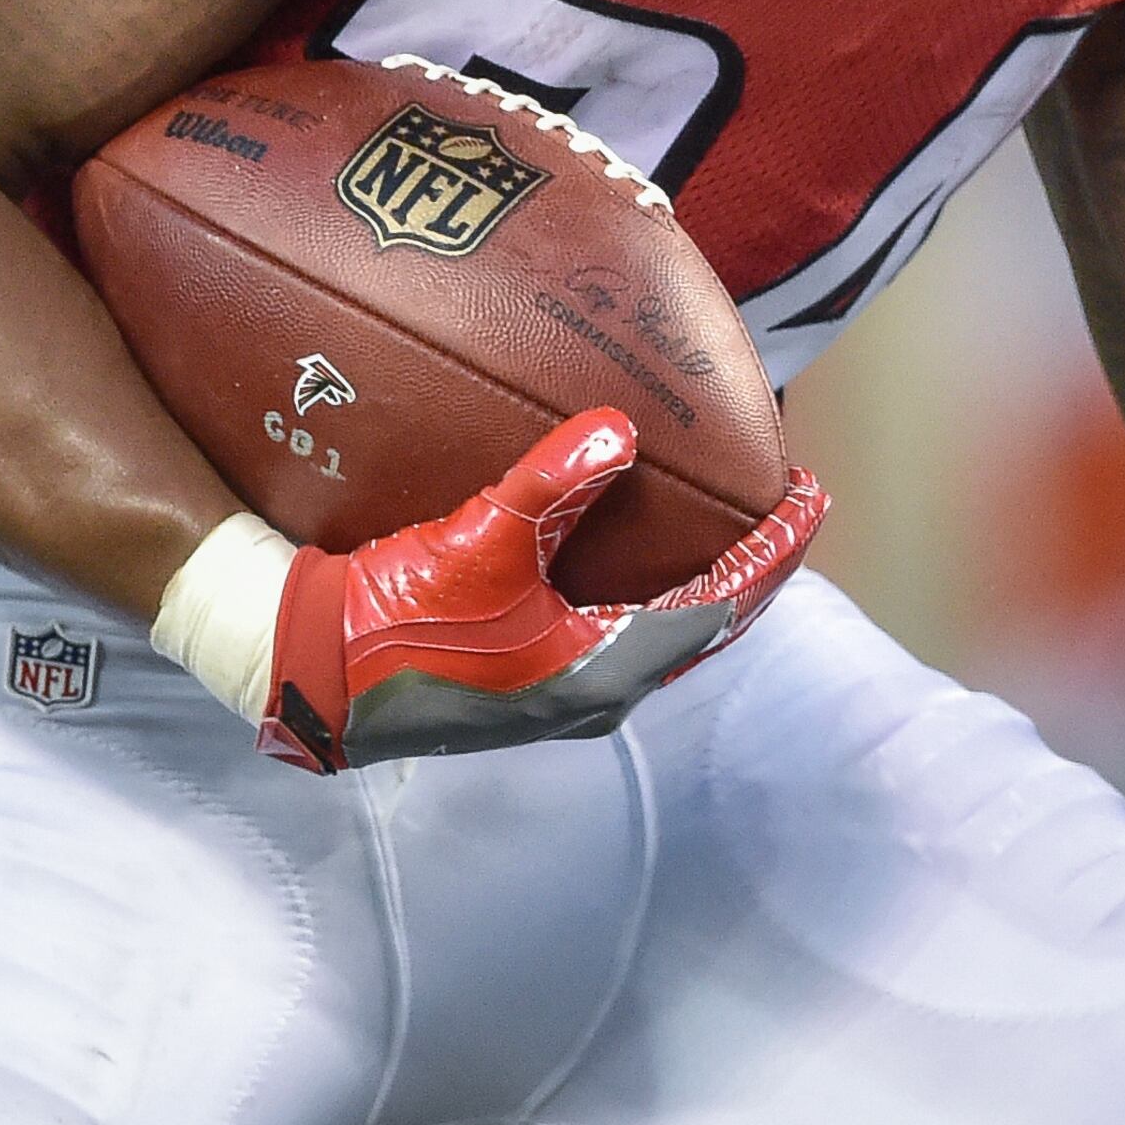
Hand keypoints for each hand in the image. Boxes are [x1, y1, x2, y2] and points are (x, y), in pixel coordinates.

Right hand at [260, 408, 825, 772]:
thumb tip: (618, 432)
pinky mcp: (531, 681)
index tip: (811, 498)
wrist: (313, 674)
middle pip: (706, 625)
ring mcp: (563, 692)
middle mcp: (596, 693)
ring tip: (735, 530)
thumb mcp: (476, 544)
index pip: (720, 606)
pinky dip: (658, 592)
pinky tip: (643, 556)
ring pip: (669, 635)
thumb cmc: (396, 621)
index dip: (772, 551)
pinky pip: (626, 633)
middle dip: (753, 567)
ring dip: (708, 584)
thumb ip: (550, 485)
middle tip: (789, 508)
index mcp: (602, 670)